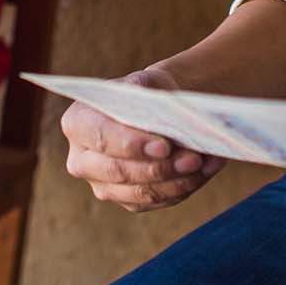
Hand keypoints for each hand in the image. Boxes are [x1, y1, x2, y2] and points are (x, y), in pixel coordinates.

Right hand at [62, 67, 225, 211]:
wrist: (155, 111)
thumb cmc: (146, 93)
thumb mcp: (143, 83)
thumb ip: (145, 95)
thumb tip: (167, 115)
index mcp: (77, 124)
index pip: (102, 138)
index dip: (132, 144)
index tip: (164, 145)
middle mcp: (82, 160)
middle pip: (119, 171)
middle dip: (160, 167)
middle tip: (193, 158)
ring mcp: (103, 185)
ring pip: (141, 192)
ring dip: (179, 180)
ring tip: (207, 162)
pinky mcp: (127, 201)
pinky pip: (157, 201)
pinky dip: (186, 186)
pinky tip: (208, 169)